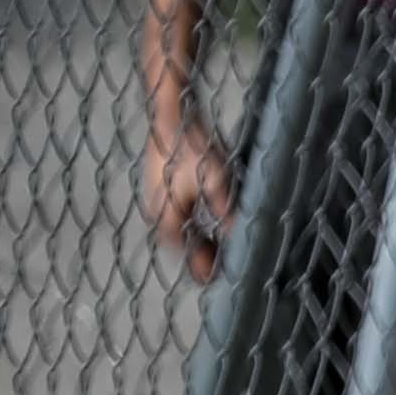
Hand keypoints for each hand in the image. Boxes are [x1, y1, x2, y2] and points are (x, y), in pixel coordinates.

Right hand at [145, 117, 235, 279]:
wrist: (172, 117)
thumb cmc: (192, 147)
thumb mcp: (215, 180)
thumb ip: (226, 210)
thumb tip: (238, 235)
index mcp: (165, 212)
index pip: (182, 249)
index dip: (199, 265)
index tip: (216, 277)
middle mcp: (157, 208)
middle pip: (179, 242)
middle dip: (199, 255)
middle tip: (220, 269)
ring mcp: (157, 197)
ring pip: (179, 229)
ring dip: (197, 241)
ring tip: (218, 250)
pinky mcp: (162, 187)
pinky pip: (178, 216)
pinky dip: (194, 225)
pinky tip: (209, 225)